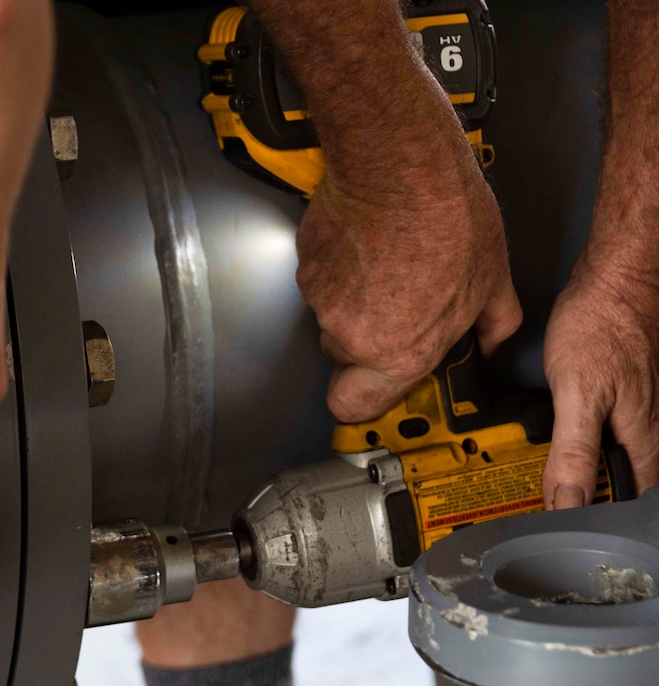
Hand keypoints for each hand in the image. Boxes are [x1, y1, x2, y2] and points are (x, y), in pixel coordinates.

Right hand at [296, 148, 521, 422]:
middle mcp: (351, 335)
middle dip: (364, 339)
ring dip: (353, 299)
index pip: (351, 407)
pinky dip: (339, 267)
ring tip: (387, 262)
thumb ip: (493, 325)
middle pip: (343, 357)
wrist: (400, 163)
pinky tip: (369, 242)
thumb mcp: (493, 279)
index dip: (358, 402)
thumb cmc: (447, 218)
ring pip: (331, 315)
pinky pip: (320, 279)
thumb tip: (494, 340)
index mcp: (398, 352)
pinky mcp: (305, 264)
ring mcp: (322, 299)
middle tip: (396, 305)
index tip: (370, 391)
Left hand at [542, 256, 658, 508]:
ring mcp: (636, 404)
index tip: (571, 530)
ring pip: (613, 449)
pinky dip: (580, 435)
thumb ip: (575, 450)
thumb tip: (569, 502)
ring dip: (583, 464)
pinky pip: (604, 424)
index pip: (632, 496)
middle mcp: (645, 423)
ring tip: (549, 474)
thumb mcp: (579, 395)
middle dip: (590, 491)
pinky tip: (560, 434)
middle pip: (622, 474)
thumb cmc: (601, 326)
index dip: (604, 516)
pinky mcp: (621, 387)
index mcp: (641, 436)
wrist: (615, 276)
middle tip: (551, 501)